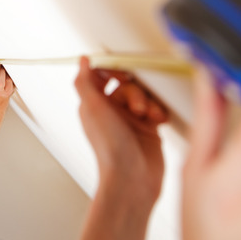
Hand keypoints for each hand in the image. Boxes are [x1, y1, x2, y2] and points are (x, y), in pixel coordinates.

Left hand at [75, 57, 167, 202]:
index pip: (102, 75)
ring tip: (149, 116)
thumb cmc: (110, 150)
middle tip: (137, 107)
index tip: (123, 73)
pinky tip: (159, 121)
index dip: (114, 71)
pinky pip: (157, 108)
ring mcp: (131, 120)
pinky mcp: (149, 128)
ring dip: (149, 102)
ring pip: (144, 95)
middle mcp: (111, 111)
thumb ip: (85, 82)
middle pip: (127, 84)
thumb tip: (81, 60)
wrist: (133, 180)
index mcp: (94, 105)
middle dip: (135, 92)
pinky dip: (159, 112)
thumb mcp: (92, 109)